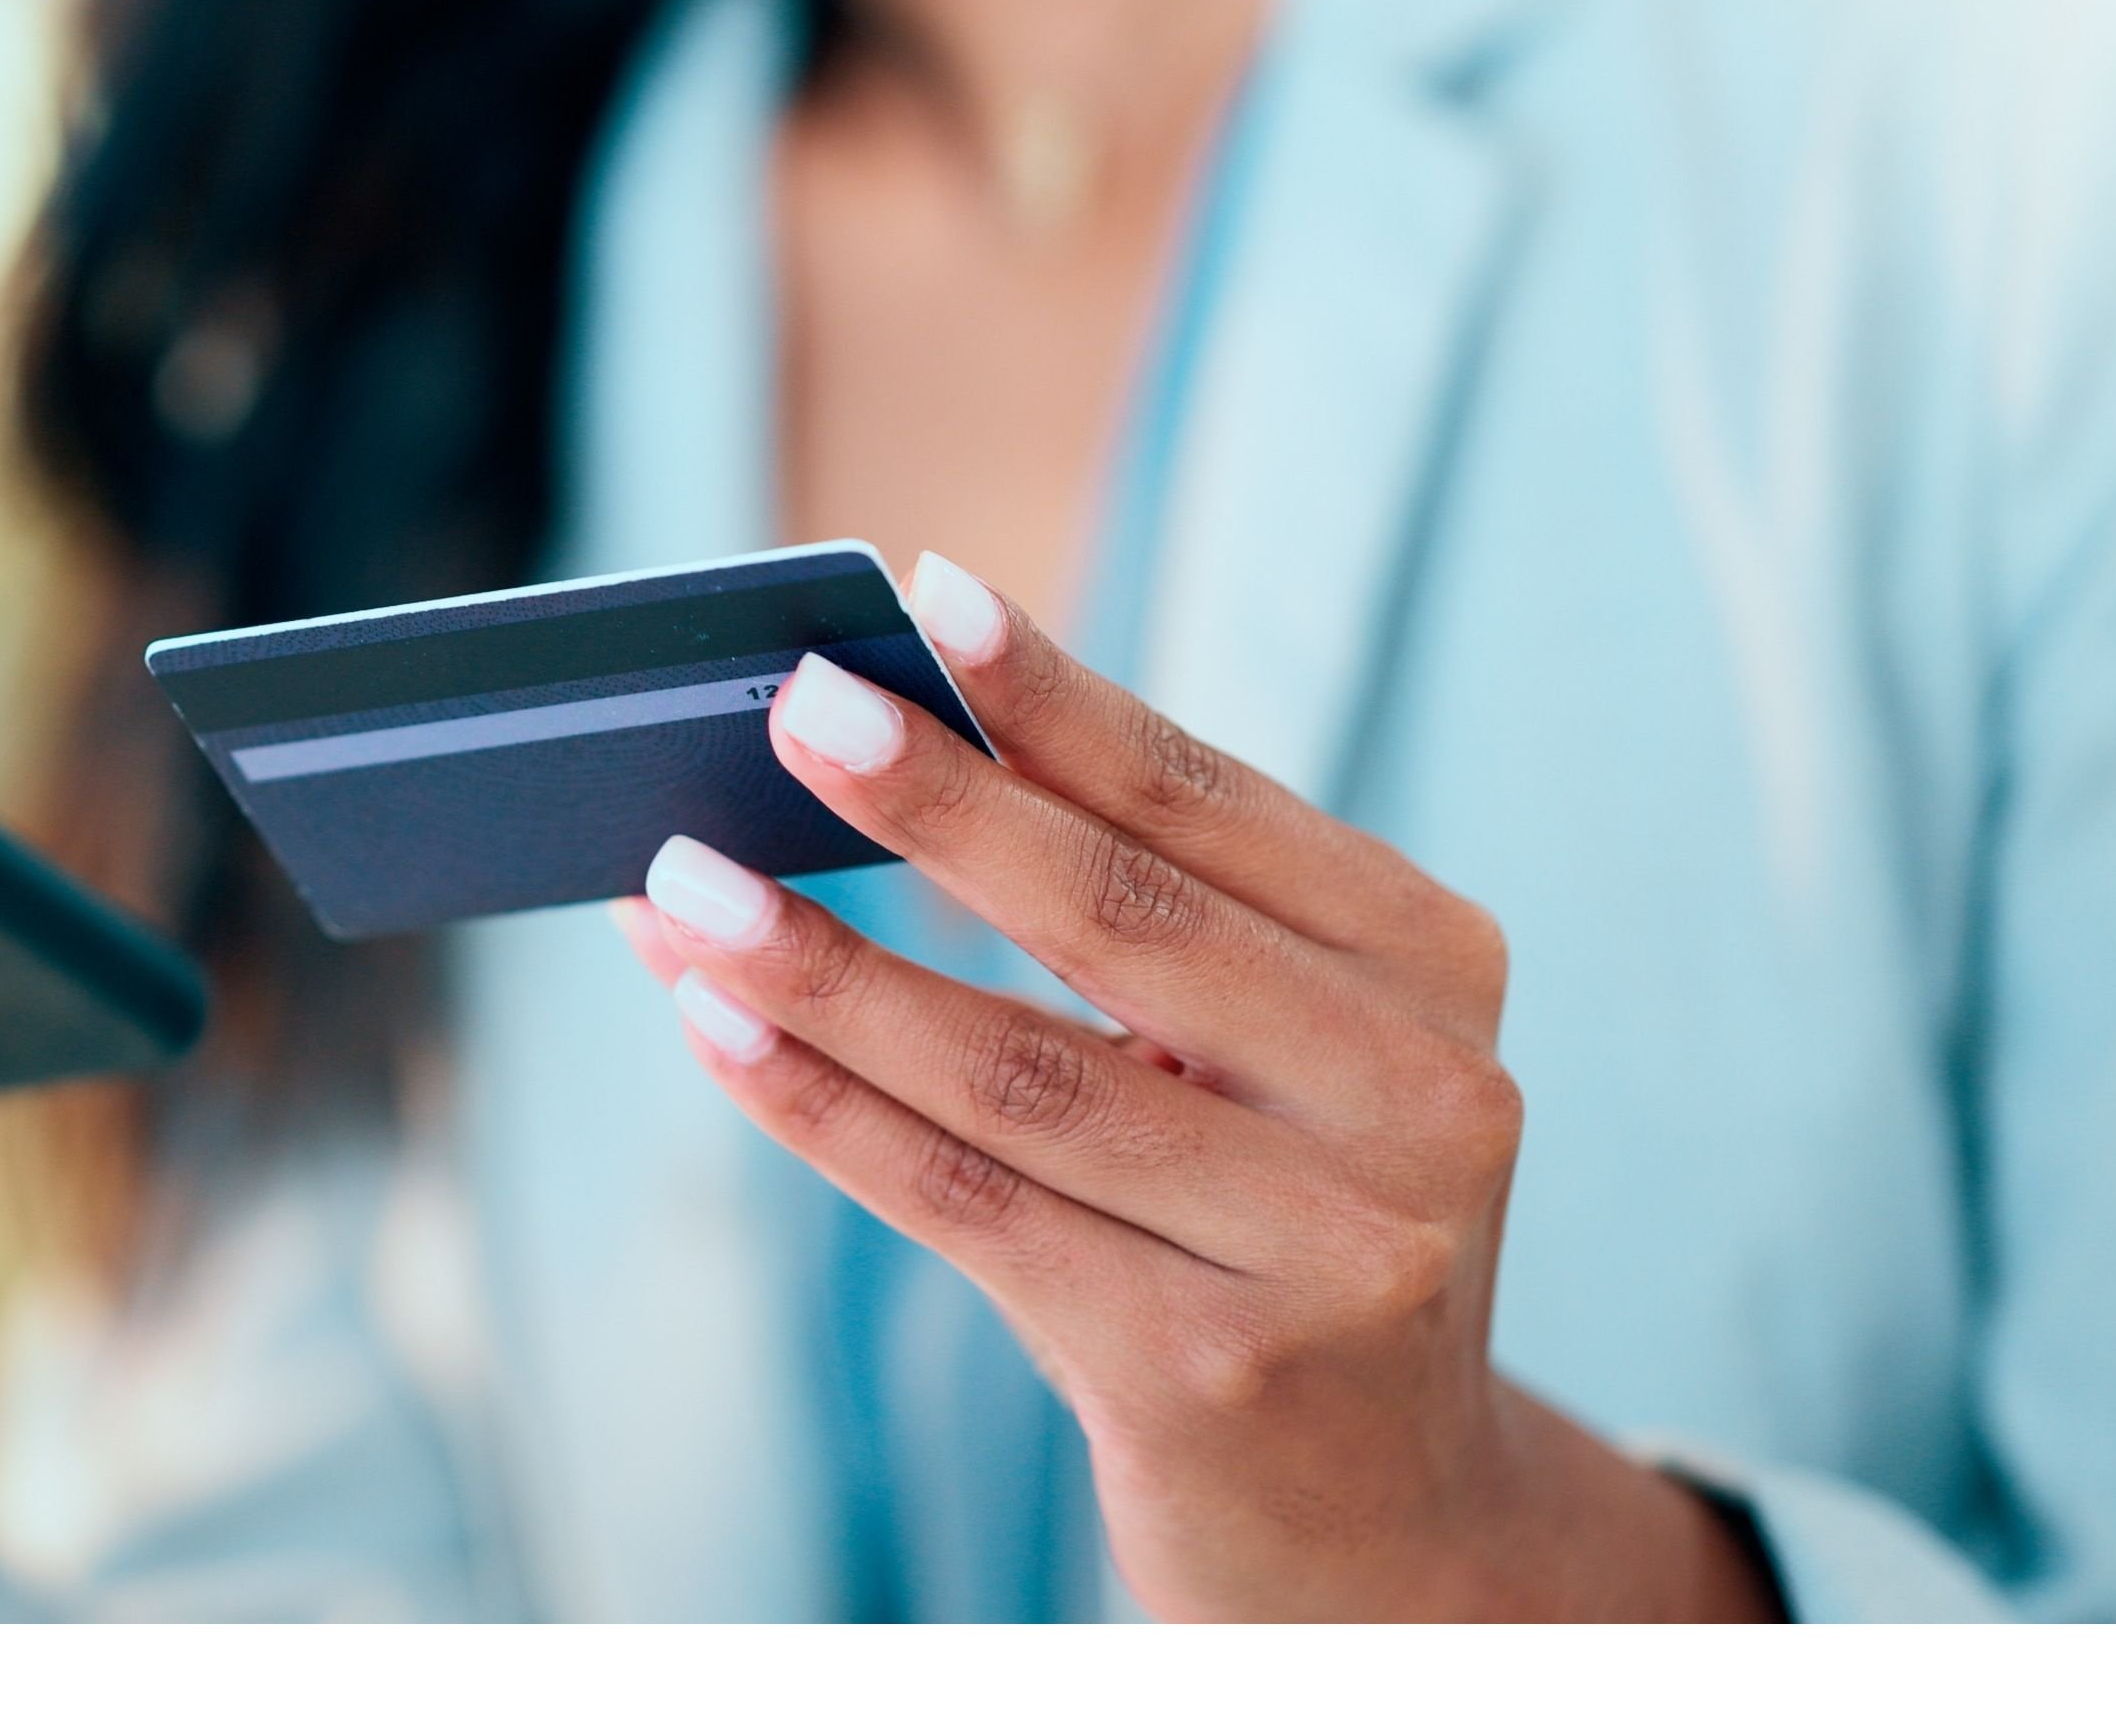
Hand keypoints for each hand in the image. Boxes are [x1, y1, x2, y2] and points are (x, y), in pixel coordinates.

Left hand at [613, 551, 1778, 1620]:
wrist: (1388, 1524)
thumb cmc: (1279, 1222)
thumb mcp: (1276, 1056)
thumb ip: (1129, 917)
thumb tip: (866, 754)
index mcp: (1437, 971)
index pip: (1216, 807)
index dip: (1061, 701)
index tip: (924, 592)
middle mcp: (1419, 1104)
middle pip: (1124, 921)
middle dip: (936, 803)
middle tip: (786, 704)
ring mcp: (1323, 1252)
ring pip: (1016, 1076)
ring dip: (823, 967)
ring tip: (678, 883)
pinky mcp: (1203, 1372)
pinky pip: (966, 1208)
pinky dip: (821, 1109)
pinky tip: (716, 1032)